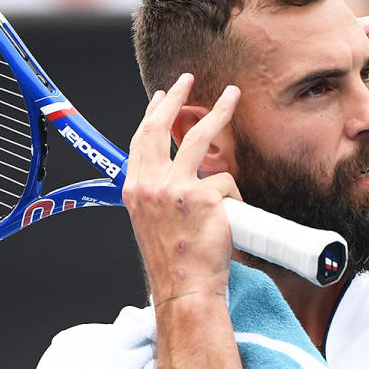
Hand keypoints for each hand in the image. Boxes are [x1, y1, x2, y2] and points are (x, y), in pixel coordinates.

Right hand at [122, 73, 241, 303]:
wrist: (183, 289)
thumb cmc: (174, 262)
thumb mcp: (152, 223)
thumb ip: (160, 195)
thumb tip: (182, 176)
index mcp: (134, 190)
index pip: (141, 141)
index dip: (152, 116)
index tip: (161, 97)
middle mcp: (149, 184)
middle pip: (160, 127)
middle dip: (175, 99)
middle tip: (187, 80)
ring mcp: (175, 188)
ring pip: (199, 137)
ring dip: (218, 112)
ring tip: (233, 94)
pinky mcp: (202, 196)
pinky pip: (227, 184)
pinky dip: (234, 200)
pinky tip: (230, 220)